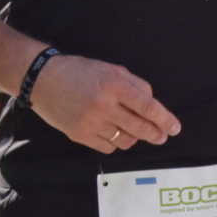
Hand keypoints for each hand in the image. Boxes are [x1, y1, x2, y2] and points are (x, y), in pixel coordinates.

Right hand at [28, 54, 181, 154]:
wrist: (41, 79)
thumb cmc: (78, 71)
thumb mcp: (109, 69)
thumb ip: (134, 84)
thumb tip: (152, 103)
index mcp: (113, 85)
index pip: (148, 106)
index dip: (165, 119)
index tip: (175, 128)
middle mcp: (103, 105)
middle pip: (140, 128)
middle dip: (156, 134)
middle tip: (161, 136)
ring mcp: (90, 123)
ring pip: (125, 141)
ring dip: (134, 137)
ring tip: (131, 129)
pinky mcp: (80, 135)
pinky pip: (108, 148)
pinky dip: (115, 143)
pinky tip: (112, 132)